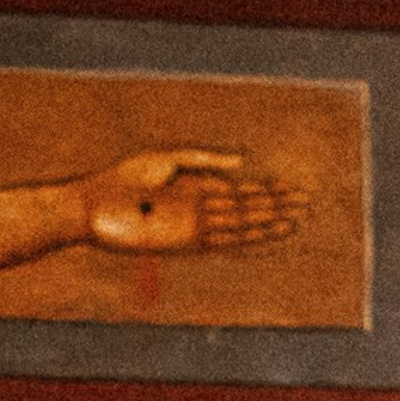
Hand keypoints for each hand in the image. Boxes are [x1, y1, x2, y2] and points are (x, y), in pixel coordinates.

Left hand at [82, 146, 304, 254]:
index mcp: (197, 191)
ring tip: (296, 220)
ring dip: (269, 224)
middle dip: (277, 206)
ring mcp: (195, 227)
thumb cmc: (123, 180)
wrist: (92, 205)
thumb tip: (242, 163)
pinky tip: (264, 234)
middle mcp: (200, 211)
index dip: (267, 191)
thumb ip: (206, 161)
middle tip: (307, 204)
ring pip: (241, 226)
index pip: (240, 192)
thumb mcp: (170, 160)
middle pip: (247, 210)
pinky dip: (245, 237)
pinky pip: (221, 240)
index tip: (292, 188)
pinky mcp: (185, 241)